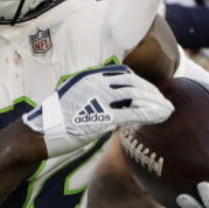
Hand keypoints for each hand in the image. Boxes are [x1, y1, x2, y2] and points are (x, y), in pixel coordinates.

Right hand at [23, 65, 173, 156]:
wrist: (40, 133)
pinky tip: (160, 117)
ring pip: (137, 96)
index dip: (142, 83)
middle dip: (153, 93)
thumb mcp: (76, 99)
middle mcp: (96, 83)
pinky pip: (133, 112)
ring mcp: (99, 98)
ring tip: (168, 111)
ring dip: (156, 103)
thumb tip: (118, 106)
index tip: (152, 93)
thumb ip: (96, 98)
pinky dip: (150, 114)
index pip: (124, 74)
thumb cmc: (57, 121)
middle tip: (166, 103)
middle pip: (134, 83)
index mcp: (90, 76)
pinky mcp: (102, 116)